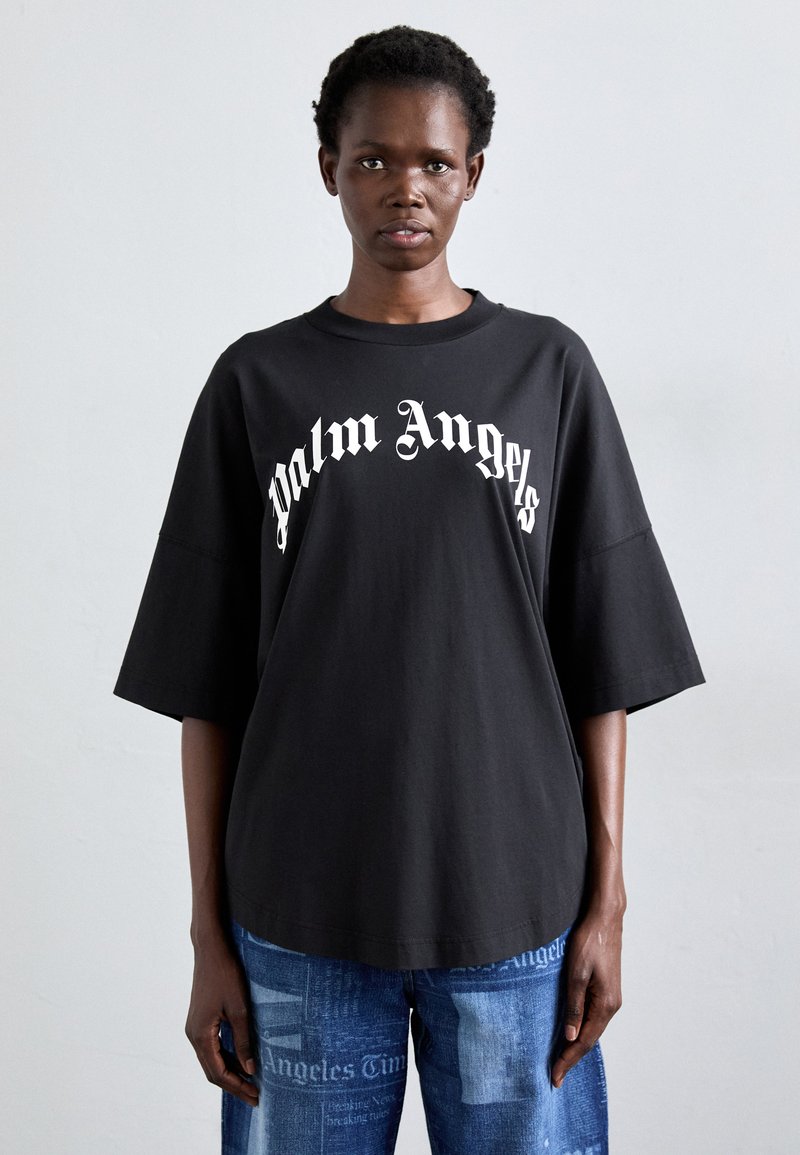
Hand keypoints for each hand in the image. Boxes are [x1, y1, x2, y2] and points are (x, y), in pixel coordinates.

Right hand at [184, 934, 259, 1107]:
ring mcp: (194, 1028)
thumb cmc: (226, 975)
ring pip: (211, 1060)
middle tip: (255, 1096)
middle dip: (234, 1085)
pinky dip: (225, 1058)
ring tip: (251, 1082)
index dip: (237, 1087)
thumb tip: (250, 1069)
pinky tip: (241, 1060)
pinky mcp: (199, 1020)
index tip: (255, 1096)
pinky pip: (211, 1048)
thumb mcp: (240, 1009)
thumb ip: (243, 1040)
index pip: (218, 1073)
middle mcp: (193, 1035)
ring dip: (230, 1072)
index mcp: (200, 1035)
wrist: (211, 949)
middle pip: (212, 1071)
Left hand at [550, 906, 622, 1087]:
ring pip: (593, 1029)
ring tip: (560, 1059)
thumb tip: (570, 1037)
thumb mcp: (576, 974)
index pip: (585, 1041)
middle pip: (590, 1039)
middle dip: (572, 1057)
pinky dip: (583, 1029)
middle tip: (555, 1075)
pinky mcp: (607, 989)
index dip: (569, 1060)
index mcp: (605, 1004)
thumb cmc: (589, 941)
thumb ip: (574, 1006)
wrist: (605, 918)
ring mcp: (611, 997)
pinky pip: (594, 1016)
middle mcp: (612, 1005)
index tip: (555, 1077)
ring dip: (577, 1045)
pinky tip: (573, 1033)